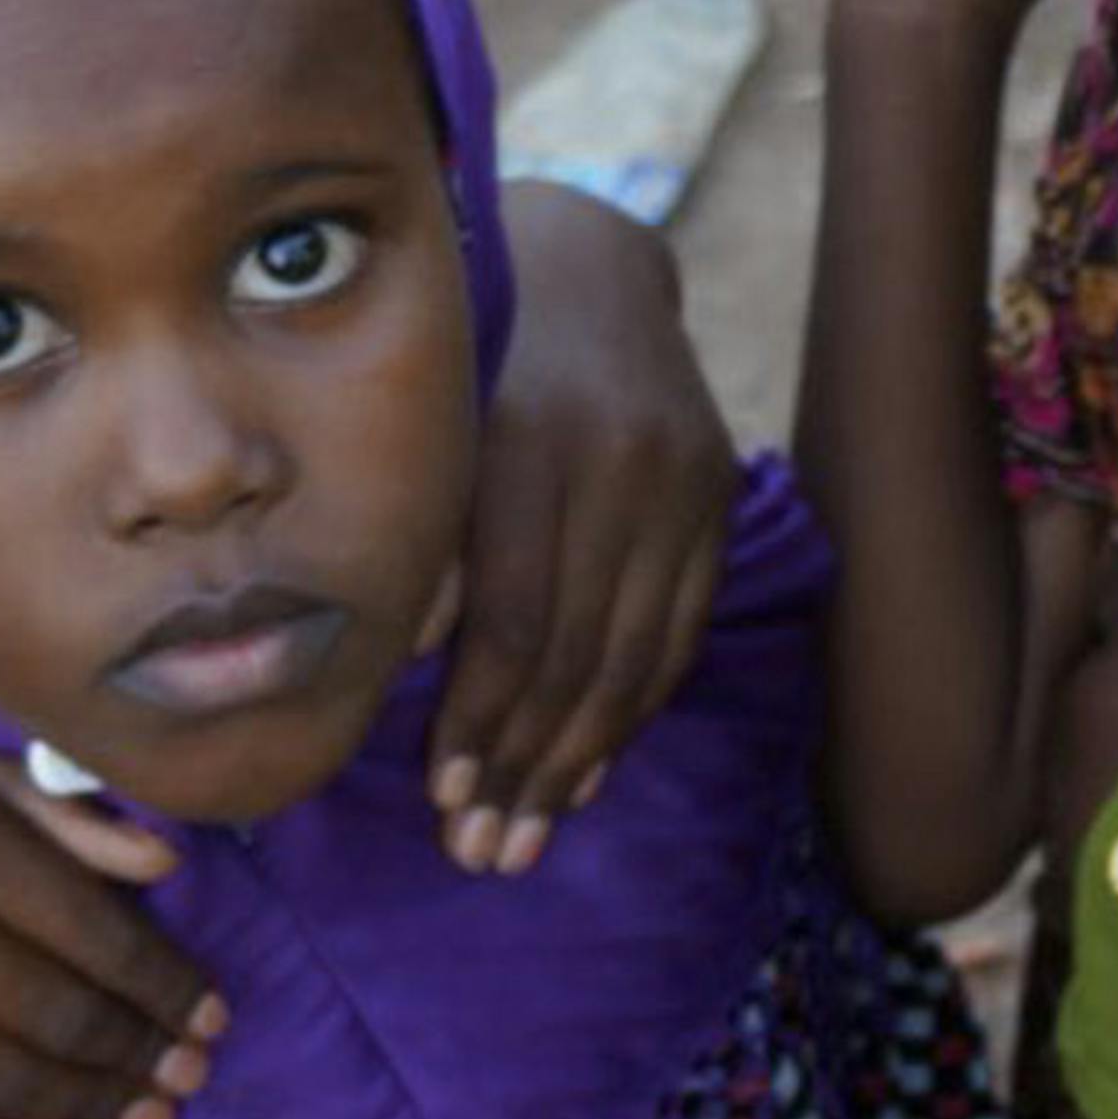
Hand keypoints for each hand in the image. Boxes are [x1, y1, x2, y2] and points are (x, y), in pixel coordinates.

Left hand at [437, 187, 739, 870]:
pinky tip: (589, 771)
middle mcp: (621, 460)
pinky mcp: (717, 497)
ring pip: (636, 654)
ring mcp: (684, 480)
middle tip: (483, 851)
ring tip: (529, 836)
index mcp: (531, 441)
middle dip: (525, 765)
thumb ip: (420, 543)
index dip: (480, 719)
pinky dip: (632, 711)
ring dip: (578, 760)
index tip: (442, 796)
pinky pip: (679, 632)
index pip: (516, 618)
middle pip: (579, 652)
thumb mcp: (424, 429)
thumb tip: (400, 671)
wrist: (588, 267)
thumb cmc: (464, 360)